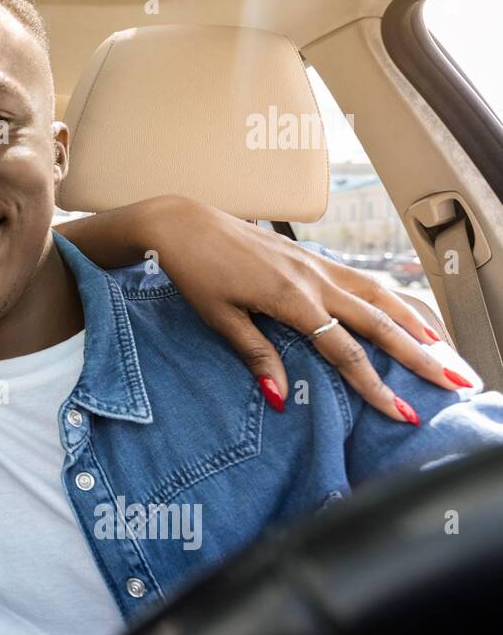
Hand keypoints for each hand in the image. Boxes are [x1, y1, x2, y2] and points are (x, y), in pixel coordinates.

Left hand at [143, 196, 466, 422]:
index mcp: (292, 299)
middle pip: (377, 322)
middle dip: (417, 355)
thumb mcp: (219, 318)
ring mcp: (315, 264)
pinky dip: (388, 298)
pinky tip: (399, 311)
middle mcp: (314, 279)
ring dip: (412, 321)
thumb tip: (281, 399)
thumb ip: (255, 355)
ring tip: (440, 348)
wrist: (183, 223)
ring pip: (377, 294)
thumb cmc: (195, 272)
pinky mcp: (310, 256)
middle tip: (450, 381)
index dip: (374, 384)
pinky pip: (360, 279)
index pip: (344, 350)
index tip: (398, 410)